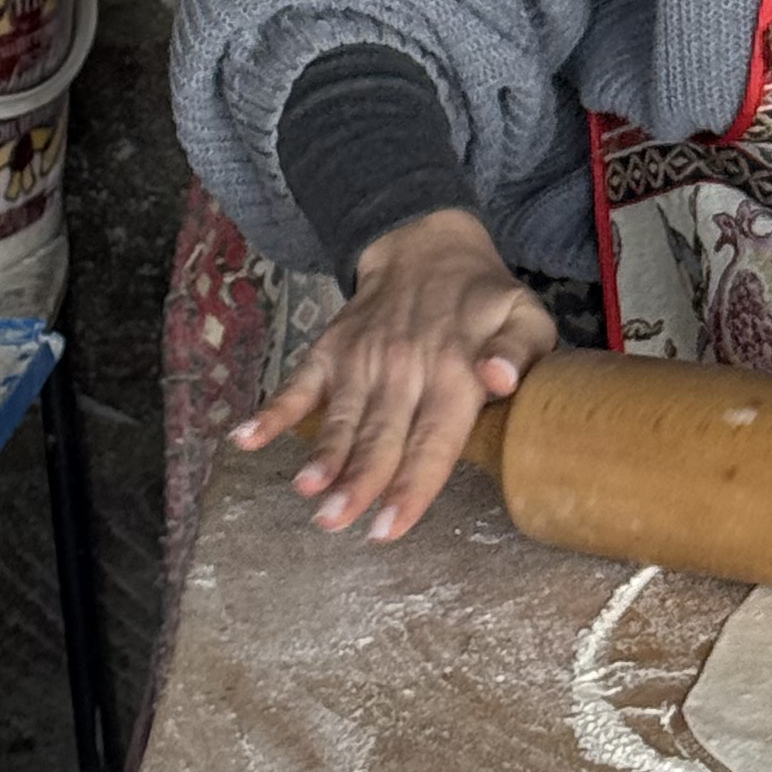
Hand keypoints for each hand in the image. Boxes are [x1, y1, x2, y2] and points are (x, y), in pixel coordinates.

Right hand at [231, 206, 558, 542]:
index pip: (433, 439)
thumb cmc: (484, 301)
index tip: (390, 526)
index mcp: (455, 370)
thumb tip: (498, 381)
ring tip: (308, 493)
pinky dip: (272, 412)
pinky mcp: (330, 351)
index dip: (412, 485)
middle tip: (337, 524)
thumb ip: (520, 352)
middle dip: (359, 483)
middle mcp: (404, 368)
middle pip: (381, 436)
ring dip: (322, 456)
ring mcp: (362, 359)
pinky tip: (246, 439)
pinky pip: (298, 384)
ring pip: (341, 418)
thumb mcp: (526, 317)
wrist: (427, 245)